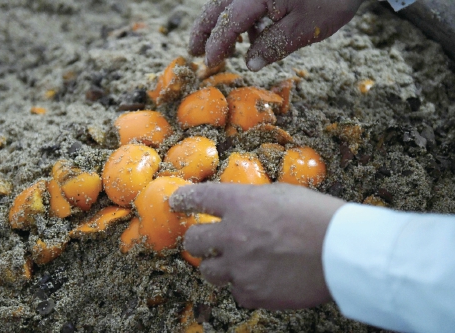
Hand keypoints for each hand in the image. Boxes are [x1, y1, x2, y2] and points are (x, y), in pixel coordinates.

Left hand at [170, 183, 344, 309]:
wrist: (344, 253)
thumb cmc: (319, 217)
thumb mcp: (283, 195)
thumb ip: (252, 201)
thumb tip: (238, 208)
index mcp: (240, 204)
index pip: (197, 198)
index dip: (183, 199)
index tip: (176, 202)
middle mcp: (233, 235)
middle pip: (192, 240)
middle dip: (197, 238)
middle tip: (205, 239)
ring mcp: (240, 267)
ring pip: (208, 271)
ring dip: (217, 265)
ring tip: (236, 262)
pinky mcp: (252, 293)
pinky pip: (236, 291)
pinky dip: (244, 285)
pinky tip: (261, 278)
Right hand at [189, 0, 364, 70]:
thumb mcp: (305, 29)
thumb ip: (274, 46)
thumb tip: (250, 63)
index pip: (228, 22)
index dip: (216, 44)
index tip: (209, 63)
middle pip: (218, 6)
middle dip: (203, 29)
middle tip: (192, 51)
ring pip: (229, 1)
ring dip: (221, 24)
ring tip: (224, 49)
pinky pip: (244, 0)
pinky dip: (240, 17)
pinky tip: (250, 33)